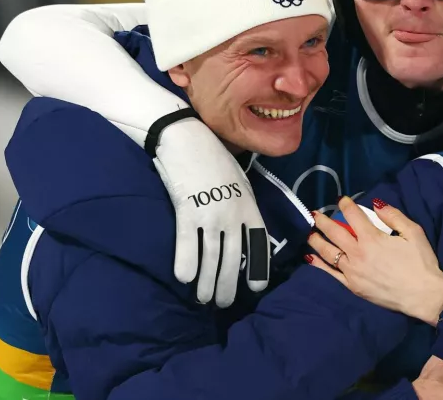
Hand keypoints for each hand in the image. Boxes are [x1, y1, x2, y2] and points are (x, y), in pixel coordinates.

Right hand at [153, 117, 269, 305]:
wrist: (189, 138)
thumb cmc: (215, 158)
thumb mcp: (240, 180)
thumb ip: (243, 204)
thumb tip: (246, 228)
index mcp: (249, 205)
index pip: (258, 242)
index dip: (258, 266)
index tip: (257, 288)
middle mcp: (233, 213)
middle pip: (234, 257)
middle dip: (229, 284)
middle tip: (223, 304)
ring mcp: (210, 213)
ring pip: (211, 256)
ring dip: (208, 282)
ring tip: (204, 300)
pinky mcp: (187, 210)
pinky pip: (187, 242)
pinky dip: (186, 262)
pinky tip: (184, 279)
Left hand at [307, 197, 442, 325]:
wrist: (422, 295)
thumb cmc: (420, 262)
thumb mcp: (413, 233)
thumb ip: (393, 216)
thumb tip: (376, 204)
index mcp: (372, 238)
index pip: (353, 216)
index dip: (346, 205)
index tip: (341, 200)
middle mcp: (358, 253)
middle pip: (335, 233)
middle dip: (323, 221)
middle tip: (315, 214)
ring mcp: (353, 271)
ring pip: (329, 253)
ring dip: (317, 241)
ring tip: (310, 233)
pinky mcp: (352, 286)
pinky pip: (331, 273)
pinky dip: (320, 265)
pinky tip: (311, 258)